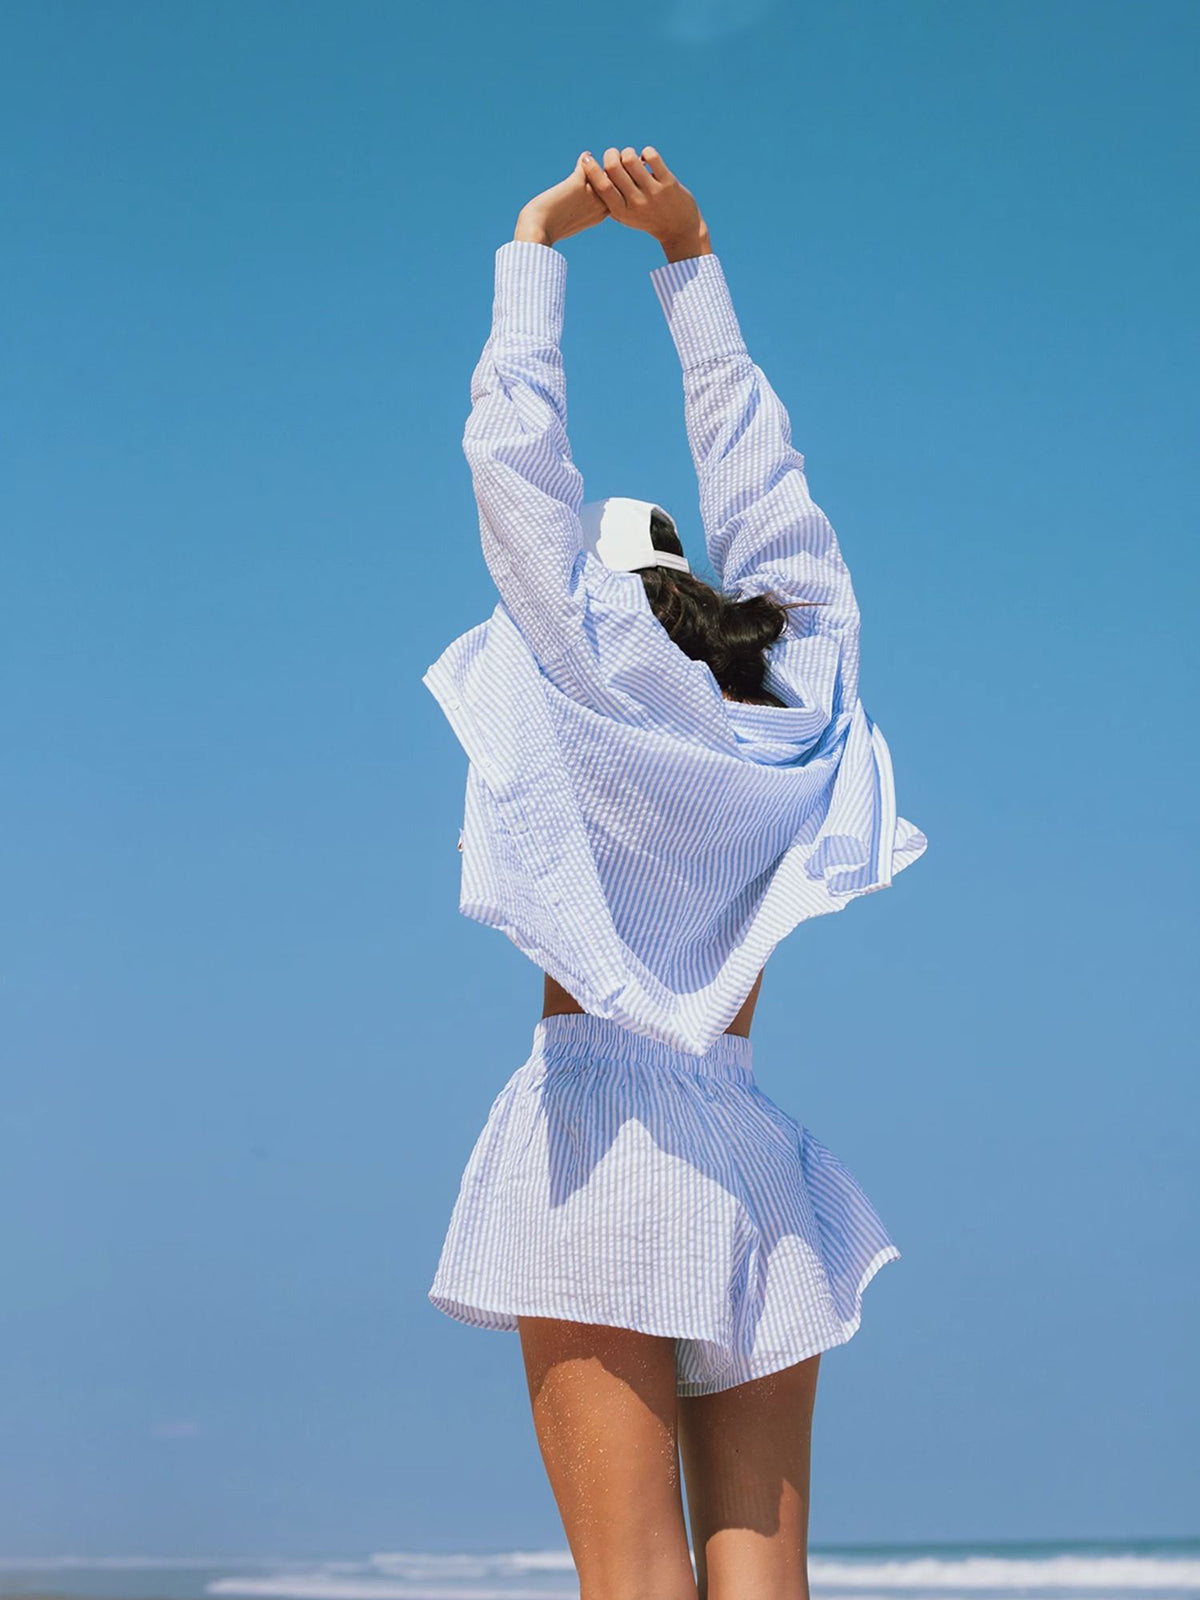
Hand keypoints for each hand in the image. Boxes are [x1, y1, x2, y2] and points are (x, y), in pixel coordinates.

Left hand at [514, 153, 609, 246]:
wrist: (537, 230)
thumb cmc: (551, 226)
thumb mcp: (574, 220)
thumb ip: (583, 208)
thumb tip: (582, 193)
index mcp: (600, 215)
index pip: (614, 194)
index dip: (610, 185)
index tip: (604, 178)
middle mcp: (600, 204)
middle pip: (611, 180)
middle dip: (608, 171)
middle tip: (598, 164)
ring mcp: (591, 194)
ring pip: (601, 171)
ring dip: (596, 163)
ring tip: (590, 160)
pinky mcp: (577, 183)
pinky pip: (586, 163)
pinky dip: (585, 158)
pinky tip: (584, 156)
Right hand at [582, 146, 710, 259]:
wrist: (679, 229)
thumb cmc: (646, 218)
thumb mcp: (625, 215)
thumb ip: (609, 199)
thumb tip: (591, 172)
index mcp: (622, 211)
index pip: (602, 186)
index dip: (591, 168)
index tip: (587, 159)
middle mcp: (636, 202)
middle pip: (613, 167)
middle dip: (610, 154)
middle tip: (614, 155)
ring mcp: (653, 192)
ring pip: (630, 158)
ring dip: (628, 152)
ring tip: (631, 157)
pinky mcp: (668, 183)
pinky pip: (651, 156)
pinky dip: (646, 152)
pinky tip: (646, 159)